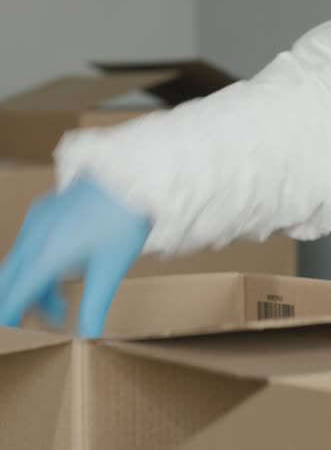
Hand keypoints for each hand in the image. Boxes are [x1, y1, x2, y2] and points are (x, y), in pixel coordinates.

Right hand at [0, 176, 150, 336]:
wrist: (133, 179)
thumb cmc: (123, 222)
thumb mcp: (110, 268)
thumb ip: (94, 304)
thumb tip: (90, 335)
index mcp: (46, 253)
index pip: (14, 293)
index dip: (7, 316)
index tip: (9, 334)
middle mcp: (34, 234)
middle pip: (11, 278)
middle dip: (20, 304)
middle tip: (38, 324)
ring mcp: (38, 219)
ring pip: (22, 261)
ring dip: (36, 287)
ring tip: (62, 306)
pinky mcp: (46, 210)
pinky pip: (31, 243)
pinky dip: (40, 265)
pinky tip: (65, 272)